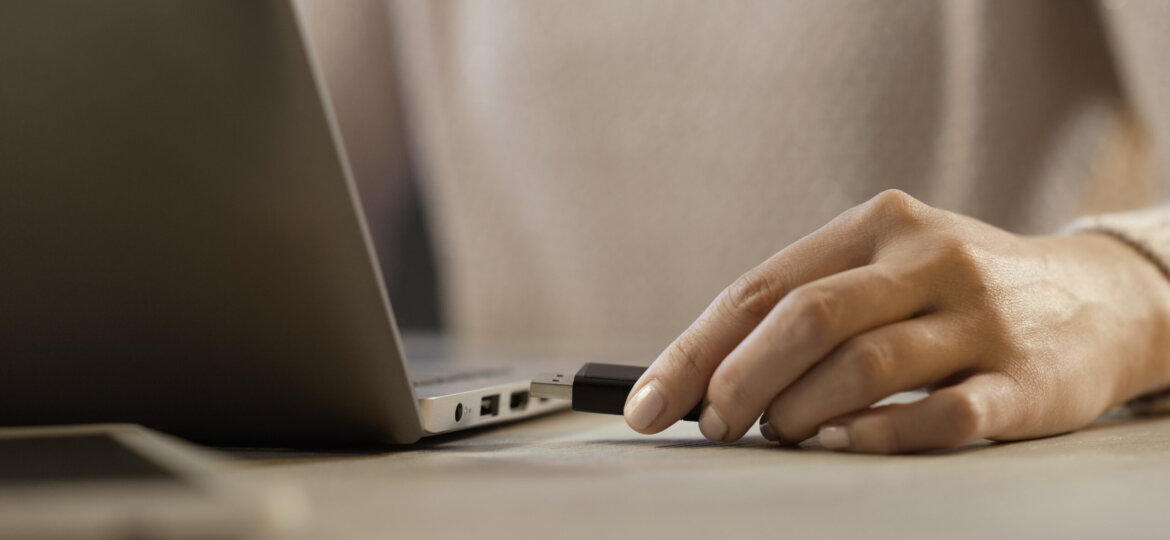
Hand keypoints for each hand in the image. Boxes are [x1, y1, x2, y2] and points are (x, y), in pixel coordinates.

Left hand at [623, 190, 1169, 452]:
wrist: (1098, 301)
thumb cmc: (957, 292)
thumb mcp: (886, 268)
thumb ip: (808, 307)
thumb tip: (707, 377)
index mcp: (877, 227)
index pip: (762, 288)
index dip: (695, 351)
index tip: (650, 403)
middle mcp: (927, 260)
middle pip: (807, 319)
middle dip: (739, 381)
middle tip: (714, 425)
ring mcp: (979, 318)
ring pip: (863, 367)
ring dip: (800, 412)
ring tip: (781, 434)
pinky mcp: (1024, 380)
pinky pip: (938, 417)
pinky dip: (875, 438)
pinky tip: (841, 445)